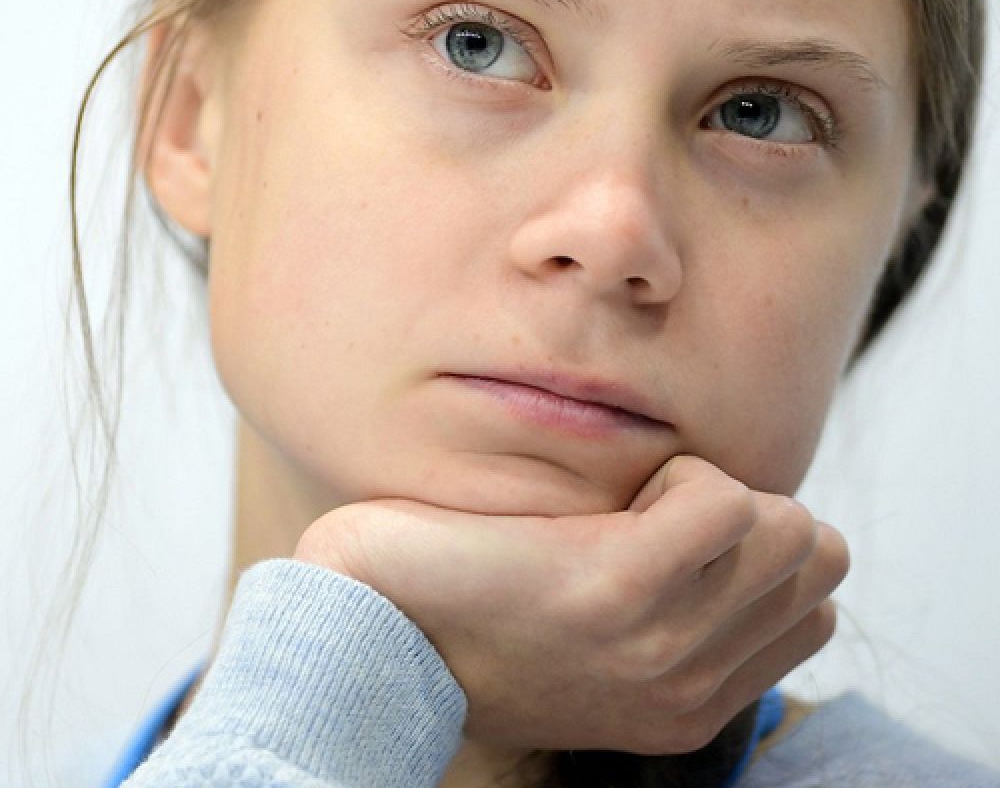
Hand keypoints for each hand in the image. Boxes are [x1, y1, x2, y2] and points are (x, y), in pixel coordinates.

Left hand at [291, 454, 848, 754]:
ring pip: (788, 528)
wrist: (365, 628)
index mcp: (687, 709)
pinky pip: (726, 501)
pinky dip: (677, 472)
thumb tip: (719, 543)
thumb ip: (666, 620)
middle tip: (650, 512)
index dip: (756, 547)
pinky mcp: (621, 586)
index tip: (671, 535)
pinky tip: (611, 495)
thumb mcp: (587, 646)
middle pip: (815, 558)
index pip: (814, 609)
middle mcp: (688, 689)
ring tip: (628, 503)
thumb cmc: (455, 609)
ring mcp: (663, 644)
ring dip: (713, 487)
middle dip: (749, 508)